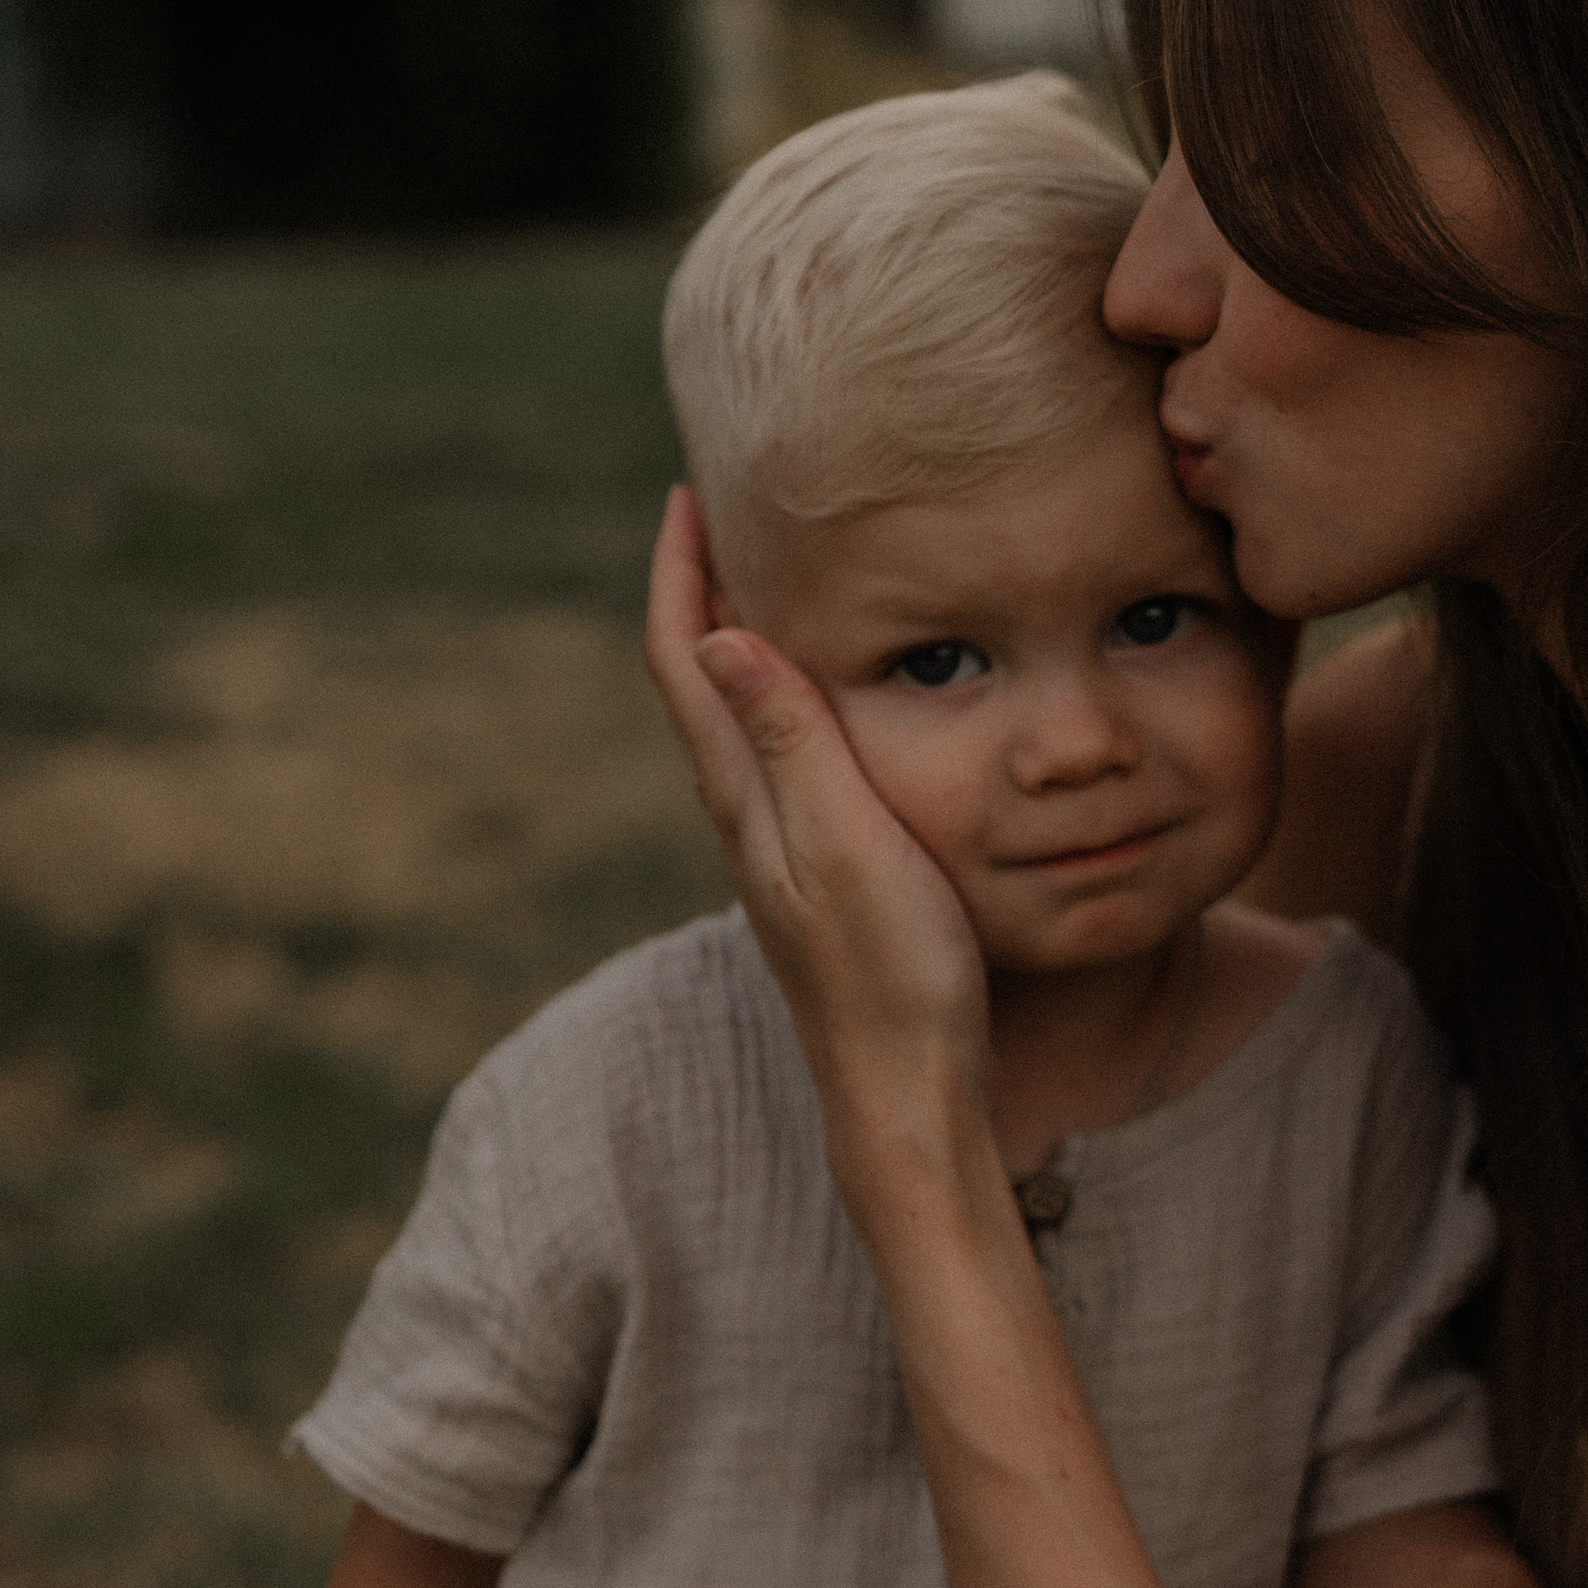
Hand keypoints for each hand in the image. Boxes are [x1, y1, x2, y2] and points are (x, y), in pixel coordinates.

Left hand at [644, 487, 991, 1193]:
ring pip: (737, 717)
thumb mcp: (850, 845)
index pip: (684, 658)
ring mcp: (779, 850)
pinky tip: (826, 698)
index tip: (690, 491)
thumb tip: (716, 633)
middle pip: (697, 677)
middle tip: (727, 504)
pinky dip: (783, 696)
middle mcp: (747, 817)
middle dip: (702, 586)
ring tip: (772, 573)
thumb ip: (791, 741)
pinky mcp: (817, 876)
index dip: (680, 571)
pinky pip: (779, 757)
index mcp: (746, 798)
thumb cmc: (893, 976)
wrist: (907, 1096)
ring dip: (739, 638)